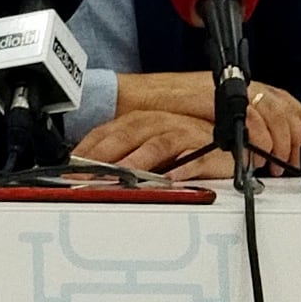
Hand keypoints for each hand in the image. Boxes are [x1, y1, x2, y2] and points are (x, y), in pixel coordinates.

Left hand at [77, 108, 228, 179]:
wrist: (232, 142)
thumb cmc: (184, 146)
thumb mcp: (148, 148)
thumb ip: (120, 157)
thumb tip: (86, 174)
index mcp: (139, 121)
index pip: (105, 133)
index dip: (86, 152)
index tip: (69, 172)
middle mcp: (158, 123)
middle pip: (126, 137)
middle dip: (105, 159)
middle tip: (88, 179)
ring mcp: (182, 135)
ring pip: (156, 146)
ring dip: (138, 163)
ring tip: (123, 180)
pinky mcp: (206, 150)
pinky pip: (193, 159)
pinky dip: (182, 169)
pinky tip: (169, 180)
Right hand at [101, 74, 300, 171]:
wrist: (126, 101)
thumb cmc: (155, 110)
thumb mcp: (198, 114)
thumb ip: (224, 121)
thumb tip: (249, 141)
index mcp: (229, 85)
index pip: (276, 96)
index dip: (300, 114)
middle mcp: (228, 84)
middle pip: (277, 103)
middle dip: (294, 132)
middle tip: (295, 158)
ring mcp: (218, 91)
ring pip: (266, 110)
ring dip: (278, 140)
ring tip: (277, 163)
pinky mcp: (210, 101)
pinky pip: (243, 117)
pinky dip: (255, 137)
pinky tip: (257, 154)